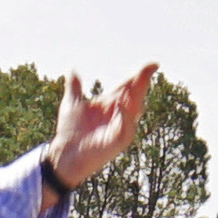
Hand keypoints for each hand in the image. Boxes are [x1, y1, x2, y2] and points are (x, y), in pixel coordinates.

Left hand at [50, 64, 160, 194]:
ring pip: (135, 108)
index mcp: (110, 104)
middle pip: (135, 94)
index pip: (128, 86)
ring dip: (135, 95)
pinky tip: (121, 105)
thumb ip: (75, 87)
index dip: (139, 75)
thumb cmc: (69, 131)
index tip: (153, 64)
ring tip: (135, 82)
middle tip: (148, 69)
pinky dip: (125, 116)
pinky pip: (126, 126)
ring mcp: (121, 127)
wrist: (64, 152)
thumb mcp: (71, 104)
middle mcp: (120, 114)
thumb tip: (72, 70)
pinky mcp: (119, 140)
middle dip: (141, 82)